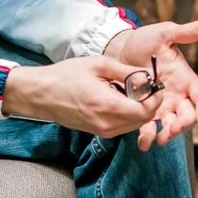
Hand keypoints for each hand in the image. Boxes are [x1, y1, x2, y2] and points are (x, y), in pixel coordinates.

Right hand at [2, 56, 155, 137]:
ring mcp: (102, 131)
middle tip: (145, 85)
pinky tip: (118, 97)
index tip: (155, 85)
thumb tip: (147, 75)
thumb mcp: (98, 65)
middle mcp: (107, 124)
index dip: (156, 98)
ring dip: (139, 109)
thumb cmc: (65, 76)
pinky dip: (127, 113)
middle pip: (143, 120)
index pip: (146, 111)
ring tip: (129, 89)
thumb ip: (125, 71)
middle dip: (150, 104)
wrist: (41, 94)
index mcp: (107, 106)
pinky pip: (122, 126)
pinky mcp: (98, 132)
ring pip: (134, 124)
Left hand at [105, 20, 197, 149]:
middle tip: (174, 127)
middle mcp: (177, 96)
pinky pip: (149, 127)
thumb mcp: (163, 34)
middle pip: (188, 115)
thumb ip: (183, 33)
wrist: (120, 49)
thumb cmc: (144, 40)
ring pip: (171, 125)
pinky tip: (143, 142)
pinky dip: (148, 136)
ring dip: (168, 134)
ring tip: (160, 138)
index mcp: (185, 79)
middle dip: (184, 124)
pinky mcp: (145, 111)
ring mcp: (162, 106)